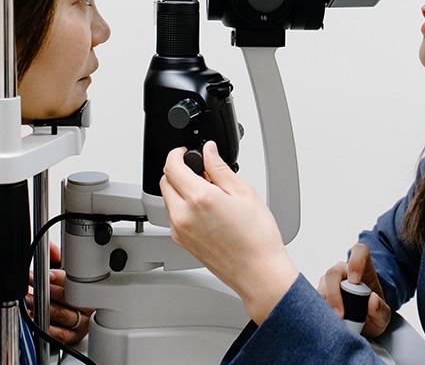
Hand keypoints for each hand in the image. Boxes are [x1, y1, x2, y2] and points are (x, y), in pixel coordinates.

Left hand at [26, 242, 92, 344]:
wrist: (73, 314)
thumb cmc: (69, 290)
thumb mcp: (65, 271)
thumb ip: (57, 257)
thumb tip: (49, 247)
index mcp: (90, 288)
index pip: (76, 282)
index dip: (59, 277)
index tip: (46, 274)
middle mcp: (88, 307)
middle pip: (70, 299)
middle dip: (48, 291)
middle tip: (32, 283)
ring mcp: (81, 323)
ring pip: (64, 316)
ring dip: (43, 307)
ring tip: (29, 299)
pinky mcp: (72, 337)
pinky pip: (60, 334)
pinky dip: (46, 326)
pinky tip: (34, 317)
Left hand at [160, 141, 299, 323]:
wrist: (258, 272)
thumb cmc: (257, 238)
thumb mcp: (244, 192)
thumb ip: (220, 168)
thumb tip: (209, 152)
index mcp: (199, 198)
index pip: (172, 166)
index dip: (177, 153)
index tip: (185, 152)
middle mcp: (183, 215)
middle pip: (165, 182)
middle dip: (178, 171)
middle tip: (199, 169)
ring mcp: (180, 231)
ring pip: (168, 199)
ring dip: (179, 189)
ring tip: (208, 191)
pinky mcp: (182, 242)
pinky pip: (174, 216)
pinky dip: (183, 206)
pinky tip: (205, 209)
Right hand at [317, 243, 392, 337]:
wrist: (364, 323)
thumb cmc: (373, 313)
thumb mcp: (384, 316)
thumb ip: (381, 309)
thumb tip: (373, 300)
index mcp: (364, 268)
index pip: (359, 252)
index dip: (356, 262)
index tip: (355, 280)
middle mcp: (344, 271)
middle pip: (334, 272)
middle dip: (334, 293)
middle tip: (340, 314)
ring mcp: (330, 281)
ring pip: (322, 286)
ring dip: (326, 305)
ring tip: (335, 322)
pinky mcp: (320, 293)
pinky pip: (315, 298)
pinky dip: (320, 310)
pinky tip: (327, 321)